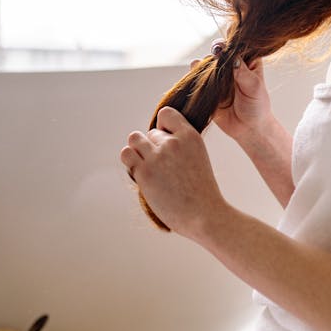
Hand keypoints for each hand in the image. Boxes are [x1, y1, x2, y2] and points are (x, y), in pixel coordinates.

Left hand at [120, 106, 225, 239]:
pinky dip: (130, 163)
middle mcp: (173, 142)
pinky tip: (141, 175)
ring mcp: (157, 156)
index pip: (166, 114)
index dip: (162, 128)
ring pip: (134, 139)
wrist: (204, 216)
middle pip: (150, 133)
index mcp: (190, 136)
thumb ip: (180, 144)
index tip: (165, 143)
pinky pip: (126, 155)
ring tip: (148, 168)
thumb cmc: (201, 192)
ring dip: (138, 152)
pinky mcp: (144, 172)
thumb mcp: (197, 157)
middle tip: (161, 169)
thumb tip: (155, 136)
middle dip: (152, 148)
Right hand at [203, 46, 273, 144]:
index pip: (236, 45)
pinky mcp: (207, 88)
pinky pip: (197, 79)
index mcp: (247, 61)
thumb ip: (243, 72)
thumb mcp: (254, 88)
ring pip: (206, 64)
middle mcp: (231, 66)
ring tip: (204, 70)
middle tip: (213, 60)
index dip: (228, 44)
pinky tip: (197, 79)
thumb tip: (232, 57)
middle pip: (218, 52)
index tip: (221, 48)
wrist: (248, 129)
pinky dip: (194, 77)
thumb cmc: (257, 107)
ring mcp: (218, 76)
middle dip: (213, 54)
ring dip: (203, 65)